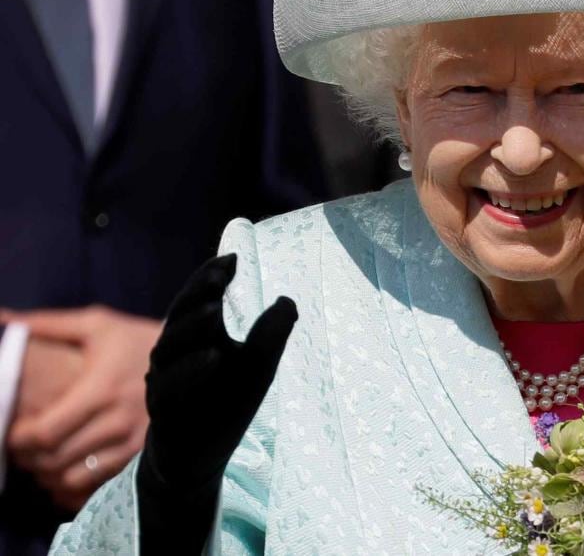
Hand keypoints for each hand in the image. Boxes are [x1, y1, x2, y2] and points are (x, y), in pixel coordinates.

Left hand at [0, 306, 160, 510]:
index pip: (47, 433)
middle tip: (25, 447)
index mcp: (101, 389)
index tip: (16, 432)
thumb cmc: (136, 340)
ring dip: (52, 473)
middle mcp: (118, 420)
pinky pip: (99, 485)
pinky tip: (73, 467)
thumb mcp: (97, 325)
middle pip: (56, 458)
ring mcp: (134, 442)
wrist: (193, 357)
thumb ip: (48, 325)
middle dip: (31, 458)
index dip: (21, 439)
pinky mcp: (144, 455)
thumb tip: (4, 320)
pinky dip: (77, 484)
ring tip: (48, 458)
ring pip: (75, 477)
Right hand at [137, 254, 296, 553]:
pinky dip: (191, 371)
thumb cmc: (225, 405)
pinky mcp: (162, 411)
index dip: (211, 276)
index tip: (233, 257)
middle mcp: (175, 353)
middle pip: (181, 314)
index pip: (200, 297)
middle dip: (199, 291)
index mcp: (197, 336)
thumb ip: (271, 333)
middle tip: (220, 273)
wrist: (198, 459)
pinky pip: (171, 387)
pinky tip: (213, 356)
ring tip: (214, 309)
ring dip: (192, 326)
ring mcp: (164, 380)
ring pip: (170, 346)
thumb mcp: (258, 367)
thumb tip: (287, 300)